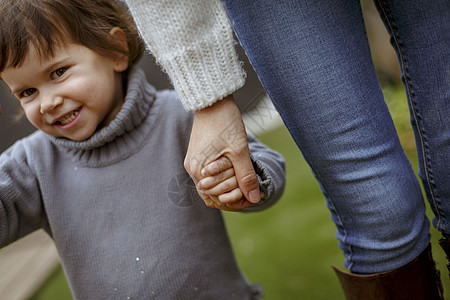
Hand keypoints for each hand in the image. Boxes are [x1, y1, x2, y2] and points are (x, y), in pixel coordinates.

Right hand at [184, 95, 260, 210]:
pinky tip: (237, 176)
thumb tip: (254, 198)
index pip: (216, 199)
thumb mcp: (240, 151)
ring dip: (228, 188)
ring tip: (247, 185)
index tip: (254, 197)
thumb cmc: (225, 123)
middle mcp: (192, 169)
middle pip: (213, 195)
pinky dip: (223, 179)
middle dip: (233, 196)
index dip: (236, 202)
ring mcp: (194, 163)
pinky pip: (210, 176)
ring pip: (211, 186)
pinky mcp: (198, 156)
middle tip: (254, 192)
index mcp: (199, 170)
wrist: (213, 101)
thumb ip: (246, 176)